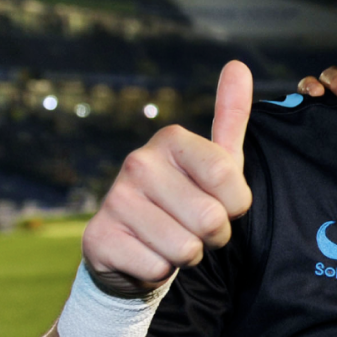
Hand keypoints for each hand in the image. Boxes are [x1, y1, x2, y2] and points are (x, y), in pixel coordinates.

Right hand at [82, 60, 252, 295]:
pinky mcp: (98, 236)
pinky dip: (160, 271)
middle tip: (194, 227)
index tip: (223, 203)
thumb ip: (230, 117)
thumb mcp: (217, 161)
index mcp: (171, 140)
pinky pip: (157, 269)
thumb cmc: (187, 200)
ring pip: (185, 249)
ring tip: (171, 239)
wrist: (133, 245)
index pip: (230, 182)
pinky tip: (147, 253)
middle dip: (213, 236)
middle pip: (210, 220)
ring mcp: (114, 198)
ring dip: (188, 255)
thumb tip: (238, 65)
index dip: (237, 207)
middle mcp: (138, 161)